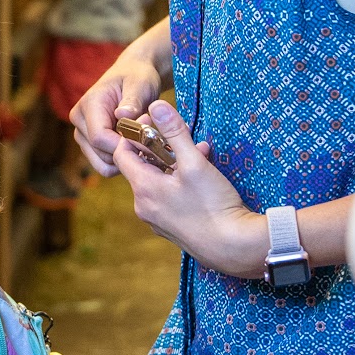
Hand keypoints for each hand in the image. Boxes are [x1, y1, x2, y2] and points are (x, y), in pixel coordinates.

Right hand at [70, 52, 163, 176]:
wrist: (132, 75)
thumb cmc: (138, 78)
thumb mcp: (141, 84)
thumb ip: (133, 100)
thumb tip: (123, 115)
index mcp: (89, 105)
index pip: (99, 137)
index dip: (123, 144)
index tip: (146, 140)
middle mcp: (79, 121)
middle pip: (100, 154)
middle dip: (126, 152)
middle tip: (148, 140)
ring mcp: (82, 134)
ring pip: (102, 164)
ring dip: (124, 159)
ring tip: (141, 142)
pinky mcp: (89, 144)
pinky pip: (105, 165)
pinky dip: (121, 162)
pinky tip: (134, 147)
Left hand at [112, 100, 266, 278]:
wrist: (233, 248)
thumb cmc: (213, 205)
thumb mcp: (194, 163)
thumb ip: (175, 133)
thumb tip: (156, 106)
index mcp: (143, 188)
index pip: (121, 153)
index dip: (134, 135)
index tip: (152, 123)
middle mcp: (143, 206)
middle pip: (141, 168)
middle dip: (162, 149)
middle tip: (183, 138)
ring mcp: (156, 220)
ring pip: (158, 183)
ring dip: (175, 166)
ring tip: (201, 154)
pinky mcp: (171, 229)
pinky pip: (168, 199)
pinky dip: (179, 184)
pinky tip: (203, 179)